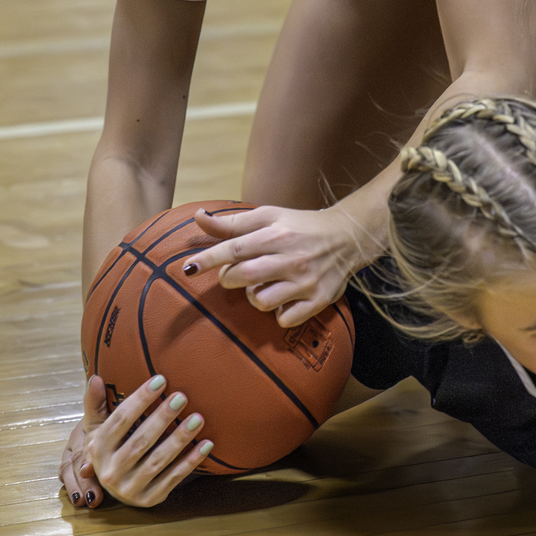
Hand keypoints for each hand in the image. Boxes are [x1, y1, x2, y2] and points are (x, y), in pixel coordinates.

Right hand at [65, 373, 210, 507]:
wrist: (119, 485)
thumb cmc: (113, 448)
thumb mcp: (98, 429)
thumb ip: (96, 404)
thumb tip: (96, 377)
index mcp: (97, 450)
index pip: (119, 421)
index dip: (140, 400)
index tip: (161, 380)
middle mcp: (110, 472)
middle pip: (139, 442)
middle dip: (162, 418)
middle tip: (182, 397)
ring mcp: (129, 489)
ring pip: (157, 461)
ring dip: (179, 439)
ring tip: (198, 418)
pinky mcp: (149, 500)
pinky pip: (173, 478)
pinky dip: (191, 461)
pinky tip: (207, 444)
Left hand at [186, 205, 363, 327]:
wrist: (349, 237)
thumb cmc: (301, 227)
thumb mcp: (269, 217)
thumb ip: (232, 222)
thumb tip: (198, 217)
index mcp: (278, 234)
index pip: (235, 248)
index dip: (208, 259)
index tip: (187, 268)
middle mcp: (292, 258)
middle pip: (243, 277)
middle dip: (230, 278)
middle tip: (236, 273)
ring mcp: (307, 281)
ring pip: (261, 301)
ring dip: (254, 296)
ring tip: (264, 284)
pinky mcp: (319, 300)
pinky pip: (284, 319)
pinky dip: (278, 312)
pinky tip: (283, 298)